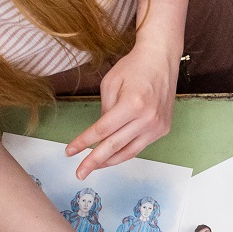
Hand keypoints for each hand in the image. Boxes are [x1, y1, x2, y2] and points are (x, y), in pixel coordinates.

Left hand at [70, 45, 176, 177]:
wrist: (161, 59)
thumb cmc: (134, 66)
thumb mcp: (110, 83)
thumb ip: (104, 111)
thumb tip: (100, 134)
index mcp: (132, 104)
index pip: (102, 130)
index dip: (83, 142)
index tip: (70, 151)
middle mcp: (147, 118)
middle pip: (114, 146)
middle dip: (94, 161)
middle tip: (80, 173)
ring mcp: (157, 126)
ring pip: (128, 152)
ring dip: (109, 161)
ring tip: (94, 167)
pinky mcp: (163, 129)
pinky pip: (140, 146)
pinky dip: (124, 152)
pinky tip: (112, 155)